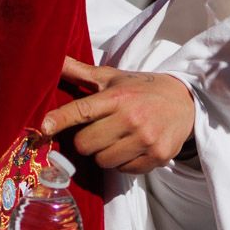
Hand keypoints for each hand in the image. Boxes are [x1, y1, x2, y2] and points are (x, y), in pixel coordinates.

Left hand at [41, 56, 194, 173]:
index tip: (44, 127)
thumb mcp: (113, 77)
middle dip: (85, 140)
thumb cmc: (140, 89)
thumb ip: (81, 72)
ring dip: (103, 153)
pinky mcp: (157, 157)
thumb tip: (54, 59)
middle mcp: (132, 118)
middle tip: (98, 130)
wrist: (185, 102)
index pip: (83, 110)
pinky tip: (131, 147)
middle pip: (85, 144)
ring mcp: (146, 140)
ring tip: (116, 139)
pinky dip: (122, 162)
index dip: (61, 119)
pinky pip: (123, 171)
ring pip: (103, 161)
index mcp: (118, 97)